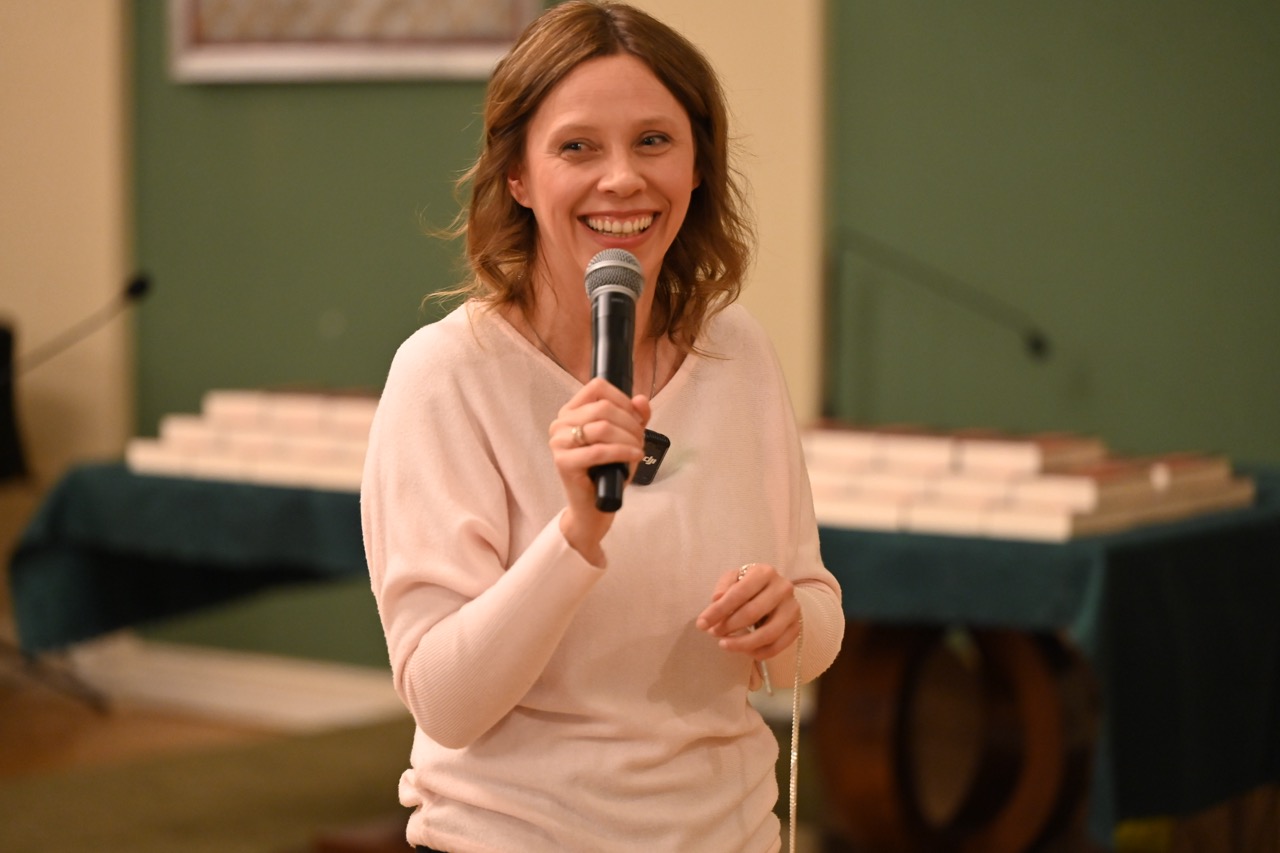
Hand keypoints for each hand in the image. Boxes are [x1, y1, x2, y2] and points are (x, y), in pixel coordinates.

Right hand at [550, 377, 649, 563]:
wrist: (594, 507)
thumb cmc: (607, 471)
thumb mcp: (625, 439)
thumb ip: (635, 417)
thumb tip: (641, 400)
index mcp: (571, 411)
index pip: (597, 387)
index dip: (623, 399)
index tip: (637, 418)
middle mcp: (560, 423)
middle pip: (602, 407)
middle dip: (630, 423)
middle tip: (640, 439)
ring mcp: (559, 442)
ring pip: (602, 427)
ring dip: (628, 438)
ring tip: (637, 449)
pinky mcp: (563, 462)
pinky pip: (598, 451)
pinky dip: (622, 452)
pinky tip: (635, 456)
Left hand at [696, 563, 799, 660]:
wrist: (777, 591)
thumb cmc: (750, 585)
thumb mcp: (735, 578)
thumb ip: (724, 586)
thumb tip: (716, 600)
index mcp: (765, 572)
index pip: (739, 593)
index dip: (718, 610)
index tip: (701, 624)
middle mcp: (783, 588)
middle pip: (752, 613)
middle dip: (728, 626)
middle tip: (713, 633)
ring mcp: (792, 609)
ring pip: (768, 634)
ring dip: (742, 644)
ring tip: (724, 644)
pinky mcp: (796, 627)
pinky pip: (777, 646)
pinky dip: (758, 653)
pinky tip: (744, 651)